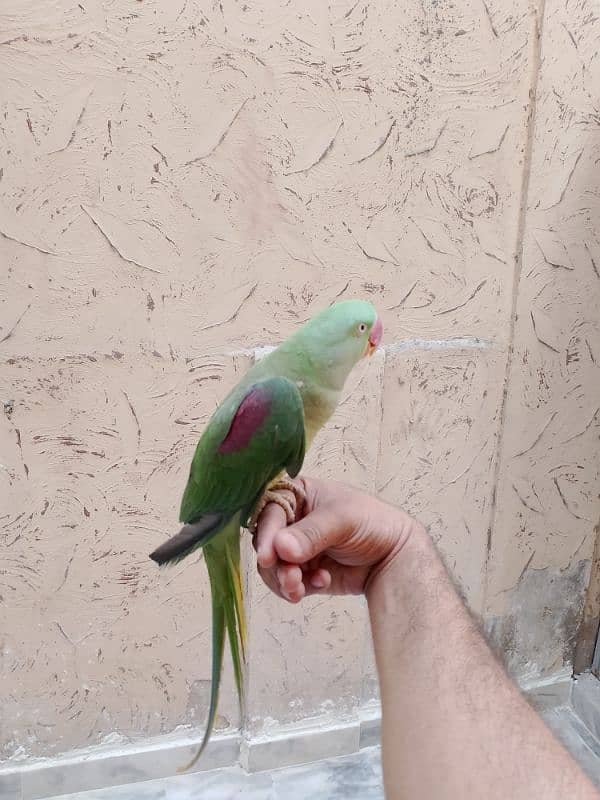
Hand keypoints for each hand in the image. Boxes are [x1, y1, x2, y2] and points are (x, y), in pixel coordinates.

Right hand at [253, 476, 418, 602]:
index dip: (266, 534)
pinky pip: (287, 584)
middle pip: (266, 543)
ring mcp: (296, 548)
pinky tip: (323, 581)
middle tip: (291, 578)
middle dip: (276, 564)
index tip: (269, 556)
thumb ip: (311, 533)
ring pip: (273, 568)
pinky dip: (299, 588)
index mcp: (298, 495)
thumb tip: (281, 547)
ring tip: (301, 587)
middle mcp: (292, 521)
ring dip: (284, 580)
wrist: (394, 556)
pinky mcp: (303, 573)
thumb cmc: (371, 522)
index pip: (270, 512)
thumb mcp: (342, 519)